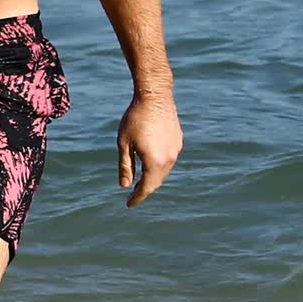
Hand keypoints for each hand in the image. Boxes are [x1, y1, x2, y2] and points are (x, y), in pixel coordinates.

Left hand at [118, 90, 180, 205]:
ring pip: (164, 171)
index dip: (137, 197)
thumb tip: (124, 186)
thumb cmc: (135, 118)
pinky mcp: (178, 141)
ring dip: (153, 178)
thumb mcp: (124, 144)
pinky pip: (169, 160)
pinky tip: (151, 163)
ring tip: (141, 181)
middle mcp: (169, 159)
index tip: (129, 204)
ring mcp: (176, 150)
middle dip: (145, 189)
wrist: (155, 96)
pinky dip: (159, 166)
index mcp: (154, 162)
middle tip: (133, 195)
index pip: (146, 187)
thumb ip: (125, 166)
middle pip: (157, 181)